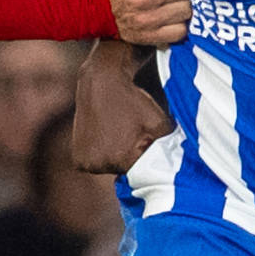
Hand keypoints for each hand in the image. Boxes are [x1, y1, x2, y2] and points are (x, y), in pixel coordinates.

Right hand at [69, 42, 173, 174]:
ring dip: (117, 159)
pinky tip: (107, 137)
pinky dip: (103, 157)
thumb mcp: (160, 123)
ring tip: (120, 135)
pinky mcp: (77, 159)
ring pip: (111, 170)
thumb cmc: (133, 102)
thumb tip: (177, 166)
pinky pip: (97, 165)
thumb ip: (169, 148)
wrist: (102, 82)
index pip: (144, 173)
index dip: (149, 162)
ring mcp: (85, 163)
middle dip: (133, 160)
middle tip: (134, 138)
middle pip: (125, 173)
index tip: (149, 148)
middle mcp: (100, 165)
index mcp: (122, 159)